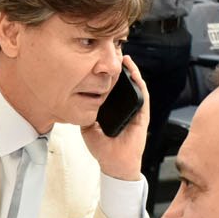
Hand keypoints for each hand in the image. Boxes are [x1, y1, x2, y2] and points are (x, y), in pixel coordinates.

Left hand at [80, 53, 149, 179]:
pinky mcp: (142, 115)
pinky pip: (142, 95)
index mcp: (113, 110)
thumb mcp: (87, 129)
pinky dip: (139, 82)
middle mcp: (124, 108)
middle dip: (119, 69)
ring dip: (131, 71)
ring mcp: (134, 110)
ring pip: (135, 86)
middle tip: (113, 53)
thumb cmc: (104, 150)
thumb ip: (84, 115)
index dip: (107, 75)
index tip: (100, 62)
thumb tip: (75, 102)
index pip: (111, 88)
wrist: (115, 164)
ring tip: (124, 58)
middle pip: (123, 84)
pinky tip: (134, 72)